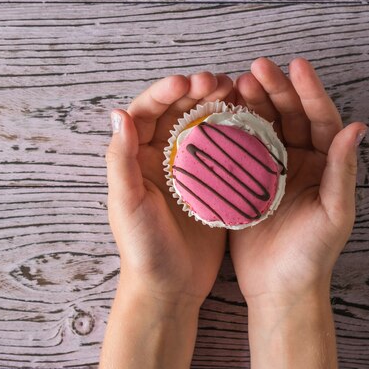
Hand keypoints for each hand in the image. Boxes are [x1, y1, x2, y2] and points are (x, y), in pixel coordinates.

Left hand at [106, 71, 233, 306]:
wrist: (170, 288)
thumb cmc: (143, 249)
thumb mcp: (127, 203)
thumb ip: (121, 159)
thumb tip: (119, 113)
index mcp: (137, 159)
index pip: (147, 113)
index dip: (165, 92)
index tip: (186, 81)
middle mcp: (161, 158)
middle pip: (176, 112)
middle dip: (194, 91)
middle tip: (217, 80)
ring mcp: (189, 170)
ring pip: (202, 126)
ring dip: (216, 105)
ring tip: (236, 91)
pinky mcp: (212, 185)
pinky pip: (223, 150)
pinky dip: (234, 132)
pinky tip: (249, 120)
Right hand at [229, 57, 366, 307]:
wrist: (279, 287)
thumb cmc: (312, 255)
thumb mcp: (335, 213)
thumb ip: (343, 170)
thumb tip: (356, 127)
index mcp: (325, 165)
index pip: (320, 119)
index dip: (309, 91)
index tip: (296, 65)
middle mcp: (299, 161)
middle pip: (289, 115)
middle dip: (275, 89)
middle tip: (256, 68)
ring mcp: (270, 169)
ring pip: (263, 126)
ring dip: (252, 103)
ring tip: (236, 83)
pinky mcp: (246, 181)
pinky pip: (239, 148)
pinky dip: (231, 128)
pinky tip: (219, 112)